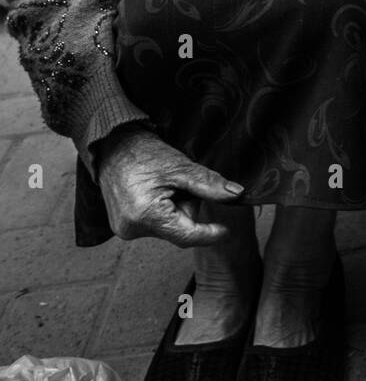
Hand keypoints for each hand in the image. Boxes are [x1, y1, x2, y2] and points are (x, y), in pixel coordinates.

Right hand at [94, 124, 244, 247]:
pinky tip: (153, 191)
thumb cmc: (145, 154)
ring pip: (168, 226)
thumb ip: (209, 185)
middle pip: (179, 229)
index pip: (187, 236)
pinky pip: (154, 224)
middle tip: (178, 183)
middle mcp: (132, 229)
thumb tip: (237, 195)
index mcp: (146, 216)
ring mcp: (124, 230)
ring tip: (161, 185)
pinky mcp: (122, 226)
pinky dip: (162, 210)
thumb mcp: (181, 167)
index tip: (226, 230)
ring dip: (174, 208)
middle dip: (186, 207)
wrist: (112, 144)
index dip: (209, 234)